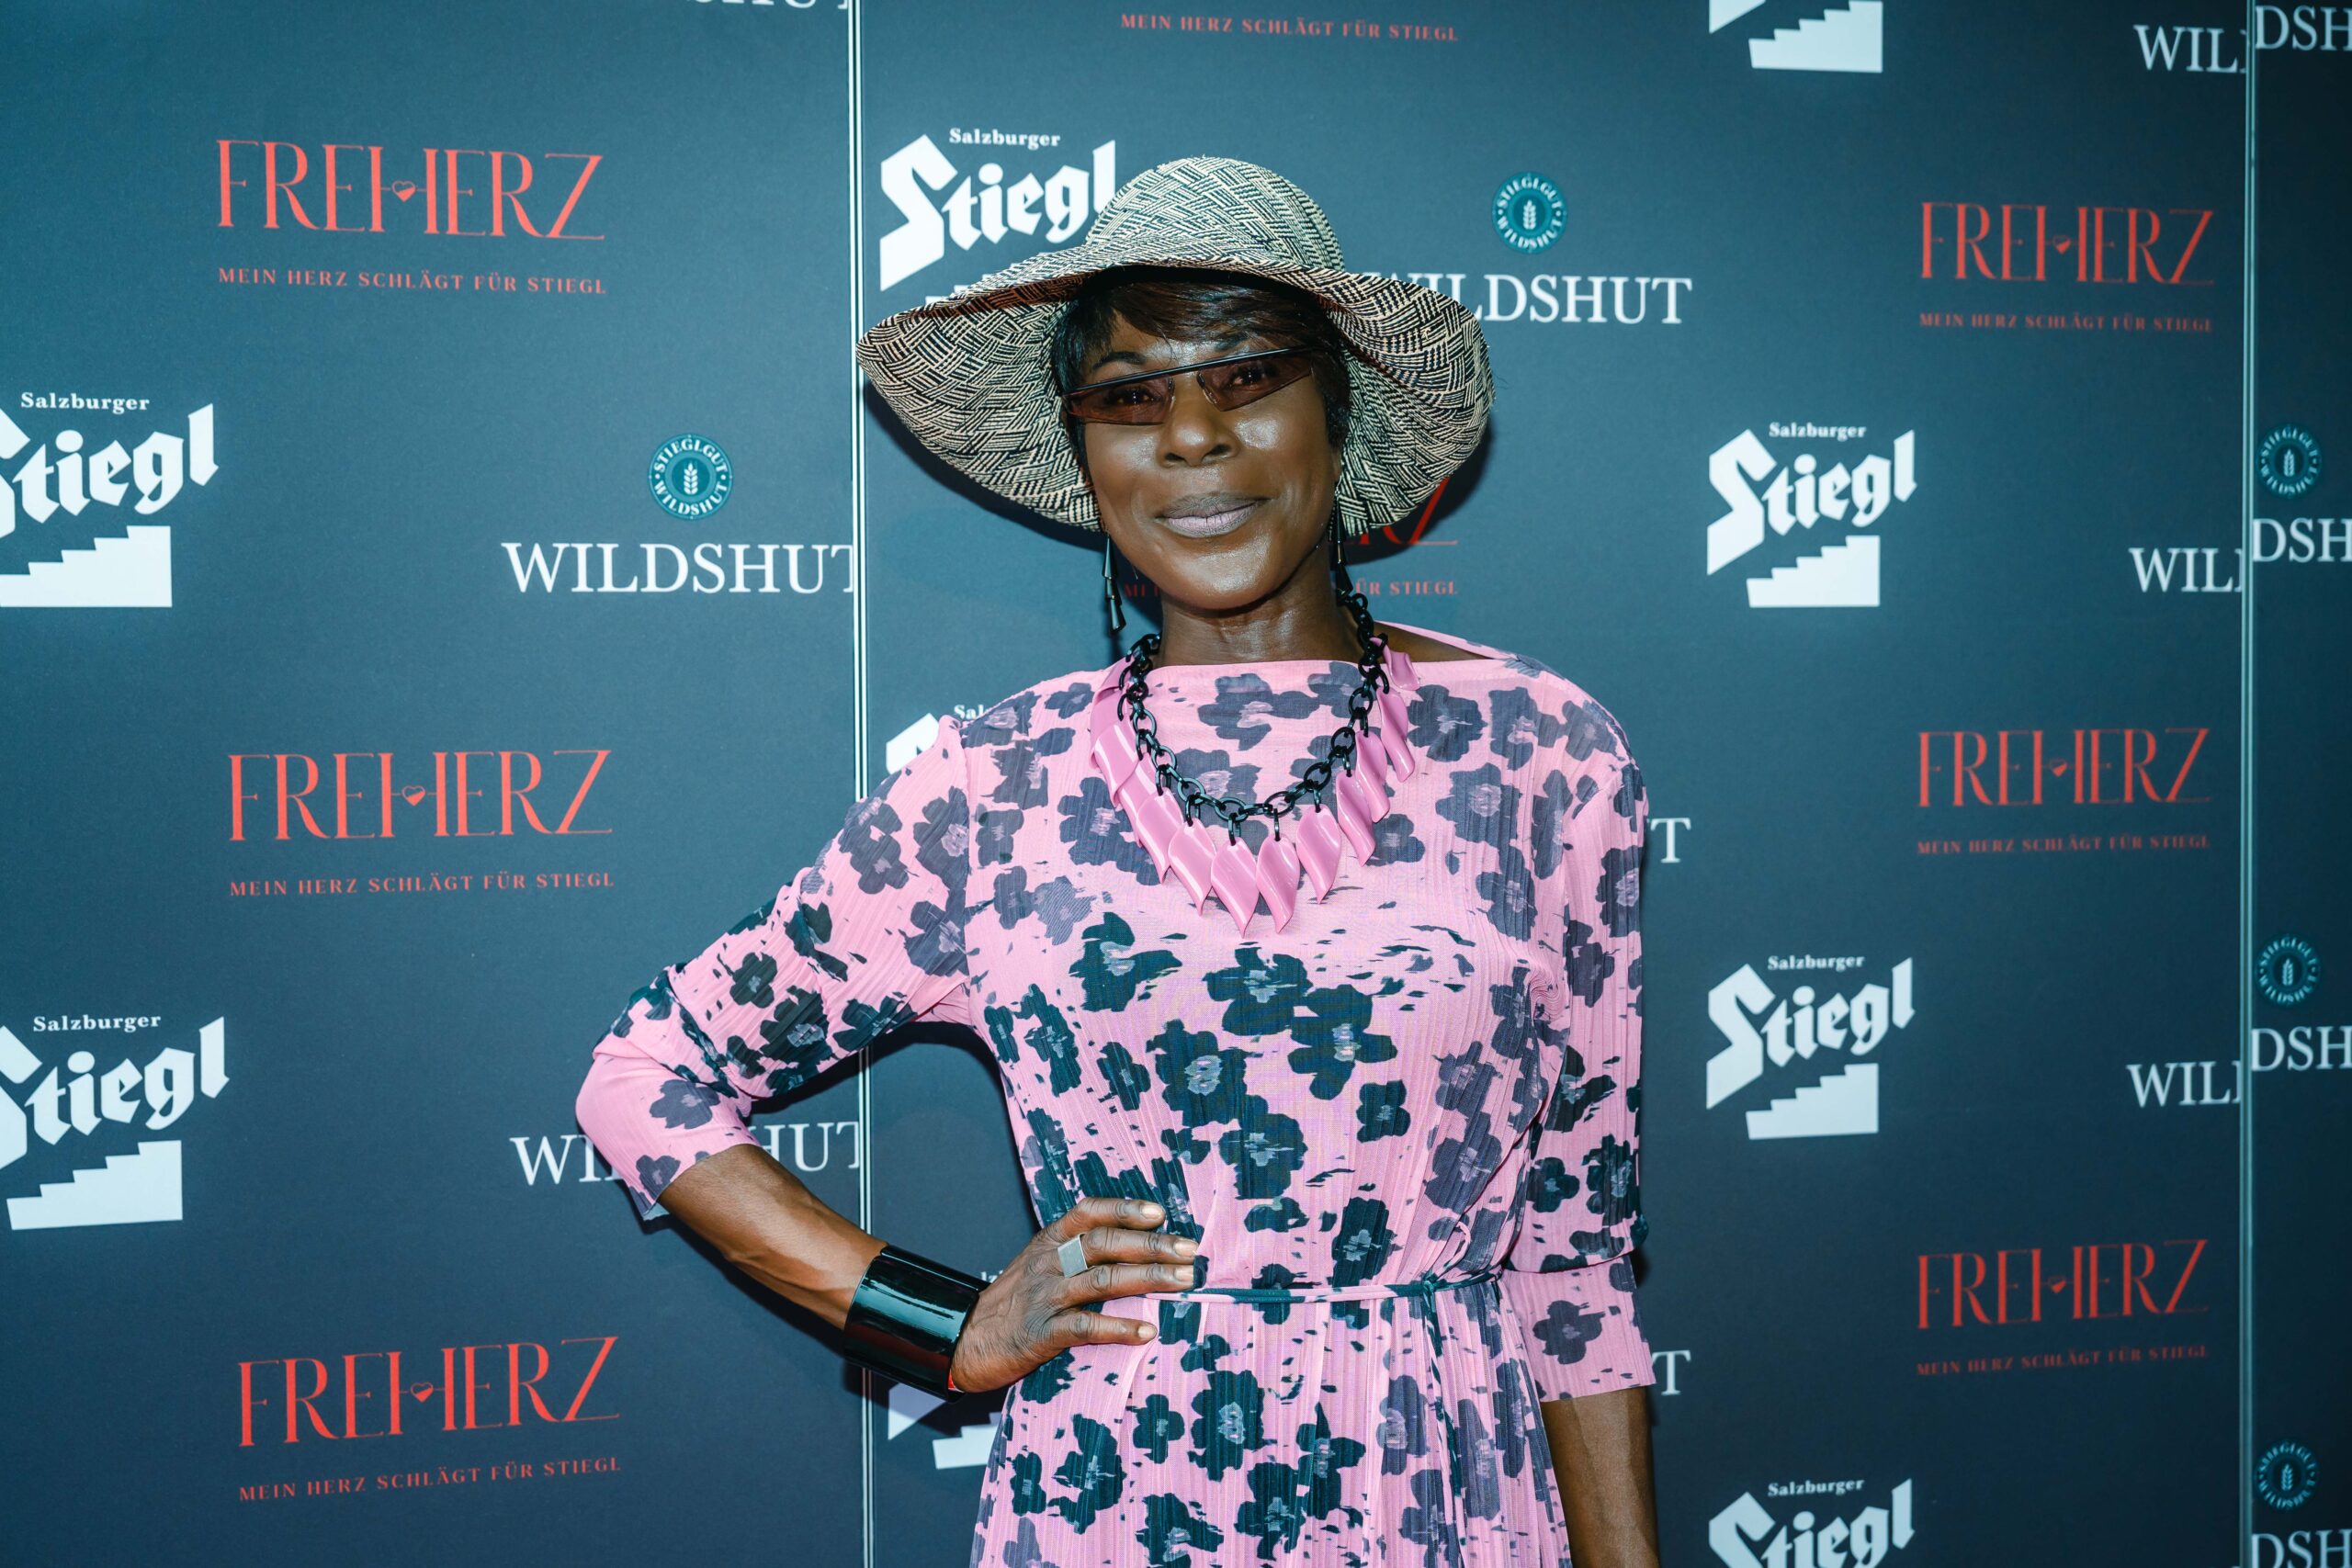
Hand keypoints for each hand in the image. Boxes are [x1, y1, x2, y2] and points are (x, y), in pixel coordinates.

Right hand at [946, 1197, 1198, 1393]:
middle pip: (1104, 1244)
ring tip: (1183, 1281)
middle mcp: (1048, 1263)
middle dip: (1152, 1245)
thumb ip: (1075, 1254)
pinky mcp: (1041, 1334)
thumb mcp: (1038, 1266)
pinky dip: (1119, 1328)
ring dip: (1148, 1278)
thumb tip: (1133, 1247)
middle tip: (1189, 1251)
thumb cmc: (1013, 1304)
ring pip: (1102, 1280)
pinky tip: (1147, 1331)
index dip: (1124, 1209)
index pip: (1088, 1214)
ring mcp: (1044, 1297)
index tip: (1159, 1213)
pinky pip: (1085, 1327)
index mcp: (1048, 1242)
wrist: (964, 1342)